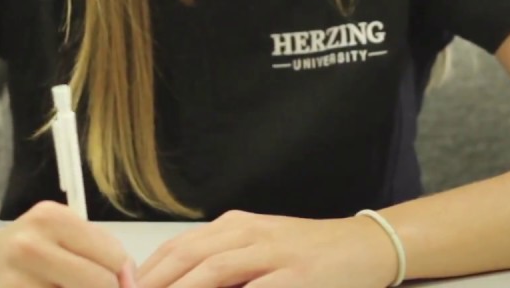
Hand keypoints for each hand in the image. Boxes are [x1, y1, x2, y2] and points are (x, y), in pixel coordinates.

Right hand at [0, 200, 137, 287]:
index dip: (123, 276)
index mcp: (50, 219)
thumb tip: (130, 281)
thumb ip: (98, 249)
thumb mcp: (58, 232)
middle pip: (100, 284)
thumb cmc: (24, 250)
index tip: (117, 283)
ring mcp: (14, 282)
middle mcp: (30, 247)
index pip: (113, 256)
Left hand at [136, 210, 397, 287]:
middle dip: (153, 283)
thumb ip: (221, 267)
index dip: (145, 273)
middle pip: (187, 258)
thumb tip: (175, 282)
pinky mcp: (296, 276)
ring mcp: (273, 253)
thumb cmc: (308, 255)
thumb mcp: (259, 251)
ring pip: (213, 270)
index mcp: (234, 227)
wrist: (364, 247)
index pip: (176, 248)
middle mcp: (248, 233)